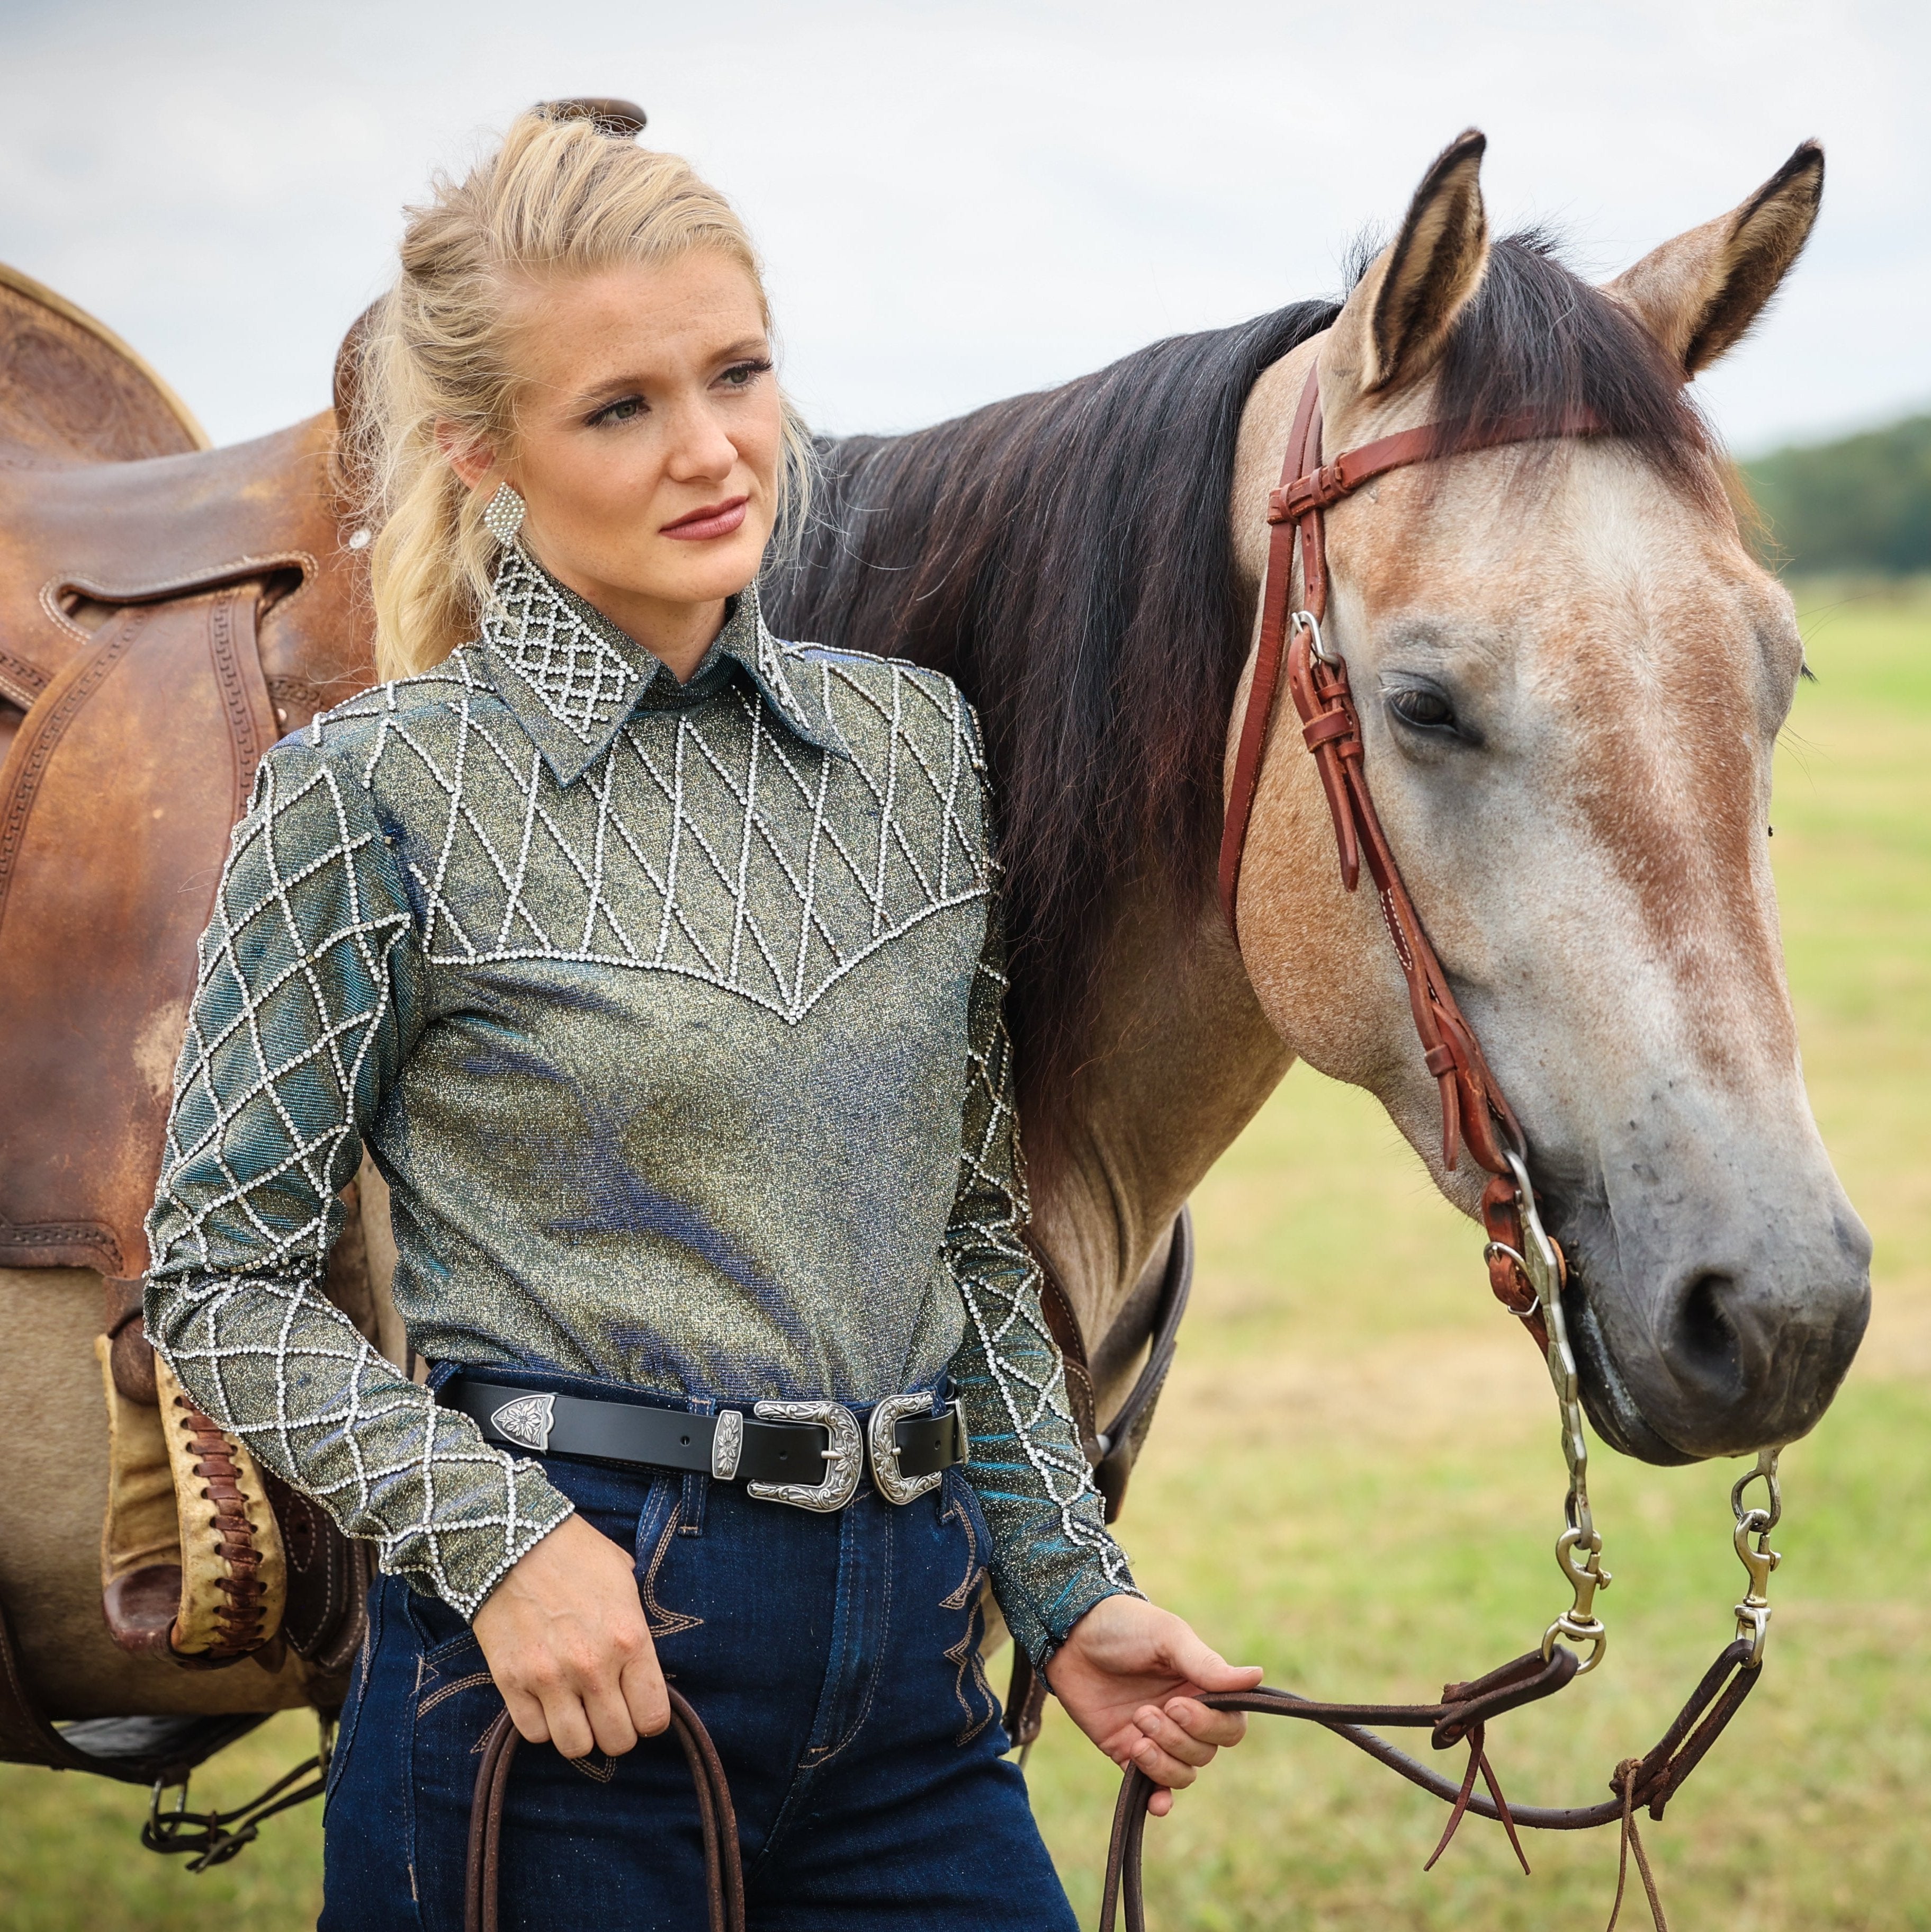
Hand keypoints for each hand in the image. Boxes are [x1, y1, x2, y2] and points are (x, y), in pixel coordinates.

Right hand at [471, 1513, 666, 1758]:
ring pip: (576, 1747)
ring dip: (580, 1733)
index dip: (649, 1719)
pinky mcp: (511, 1682)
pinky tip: (547, 1700)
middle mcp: (593, 1666)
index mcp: (629, 1638)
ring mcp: (550, 1677)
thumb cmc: (575, 1553)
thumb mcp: (623, 1580)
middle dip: (617, 1731)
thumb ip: (635, 1626)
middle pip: (617, 1740)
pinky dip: (543, 1724)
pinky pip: (535, 1733)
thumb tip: (642, 1663)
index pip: (654, 1717)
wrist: (511, 1539)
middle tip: (608, 1711)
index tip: (639, 1708)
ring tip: (577, 1710)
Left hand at [1044, 1594, 1261, 1816]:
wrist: (1068, 1635)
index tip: (1178, 1704)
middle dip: (1178, 1738)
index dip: (1210, 1725)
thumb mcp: (1167, 1637)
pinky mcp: (1127, 1752)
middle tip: (1147, 1712)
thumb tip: (1256, 1676)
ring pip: (1182, 1773)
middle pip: (1206, 1752)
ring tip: (1136, 1729)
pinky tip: (1156, 1802)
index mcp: (1201, 1687)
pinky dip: (1159, 1799)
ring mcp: (1156, 1737)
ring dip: (1162, 1760)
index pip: (1231, 1725)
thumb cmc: (1123, 1626)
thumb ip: (1206, 1664)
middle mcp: (1184, 1716)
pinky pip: (1152, 1788)